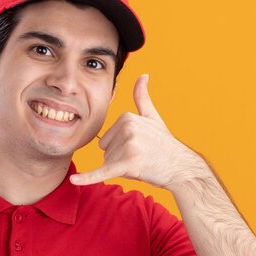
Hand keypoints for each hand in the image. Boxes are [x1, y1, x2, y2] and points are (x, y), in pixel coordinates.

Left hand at [69, 74, 195, 188]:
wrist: (181, 168)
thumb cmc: (165, 145)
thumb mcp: (153, 118)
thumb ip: (142, 98)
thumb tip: (143, 75)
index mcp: (127, 117)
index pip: (106, 139)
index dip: (121, 147)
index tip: (140, 146)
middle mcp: (127, 129)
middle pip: (105, 150)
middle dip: (119, 158)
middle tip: (141, 157)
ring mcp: (127, 146)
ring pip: (107, 162)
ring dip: (122, 167)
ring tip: (142, 163)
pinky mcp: (127, 164)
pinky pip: (102, 172)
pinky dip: (88, 178)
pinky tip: (74, 180)